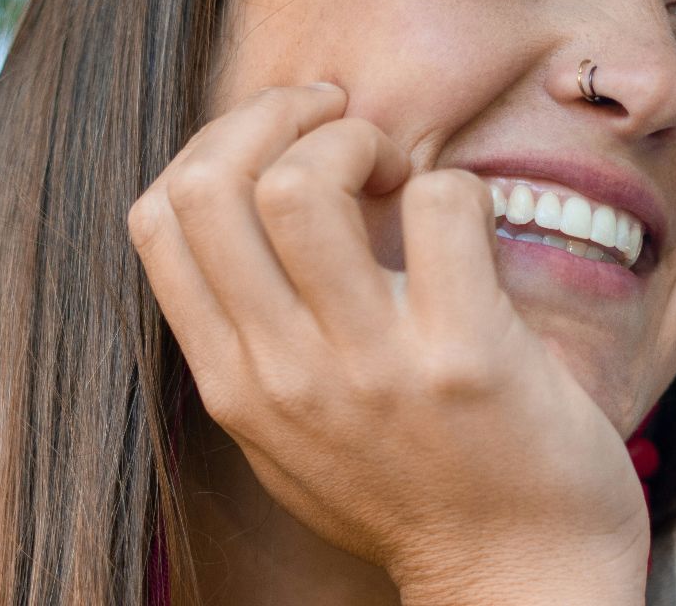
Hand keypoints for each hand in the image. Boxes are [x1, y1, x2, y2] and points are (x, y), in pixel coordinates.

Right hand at [126, 83, 649, 601]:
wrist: (518, 582)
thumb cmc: (411, 493)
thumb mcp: (289, 435)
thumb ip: (252, 341)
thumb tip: (243, 212)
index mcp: (234, 383)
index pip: (157, 218)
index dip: (217, 144)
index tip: (284, 141)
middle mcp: (283, 374)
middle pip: (210, 185)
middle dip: (277, 115)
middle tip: (343, 126)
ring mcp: (370, 368)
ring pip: (301, 187)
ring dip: (358, 142)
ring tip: (399, 170)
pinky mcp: (464, 358)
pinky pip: (440, 205)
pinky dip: (457, 186)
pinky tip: (472, 223)